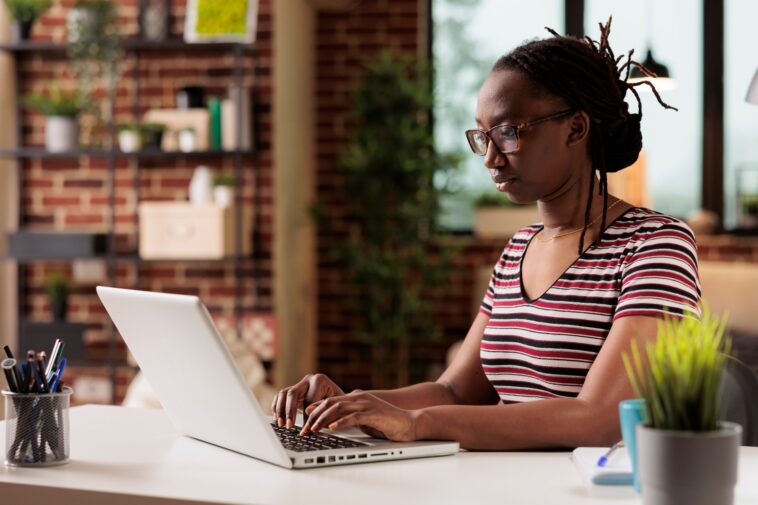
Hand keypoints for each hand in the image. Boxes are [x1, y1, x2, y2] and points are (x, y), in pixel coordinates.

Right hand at [271, 373, 344, 427]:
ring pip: (283, 394)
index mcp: (319, 380)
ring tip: (281, 424)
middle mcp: (307, 380)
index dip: (306, 415)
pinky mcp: (293, 390)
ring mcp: (299, 384)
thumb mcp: (333, 407)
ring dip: (280, 410)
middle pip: (292, 393)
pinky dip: (277, 406)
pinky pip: (280, 396)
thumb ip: (321, 412)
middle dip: (289, 411)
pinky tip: (277, 417)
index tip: (305, 429)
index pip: (308, 399)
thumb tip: (309, 425)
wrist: (338, 398)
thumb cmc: (338, 403)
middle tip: (289, 426)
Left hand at [300, 391, 418, 442]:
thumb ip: (352, 418)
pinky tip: (332, 428)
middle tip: (304, 429)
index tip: (304, 417)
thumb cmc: (388, 423)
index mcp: (357, 398)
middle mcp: (360, 398)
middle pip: (331, 403)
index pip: (331, 400)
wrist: (409, 423)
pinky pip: (354, 417)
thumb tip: (336, 424)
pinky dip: (341, 422)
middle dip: (315, 416)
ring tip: (313, 429)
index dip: (316, 408)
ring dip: (323, 420)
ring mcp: (367, 404)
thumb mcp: (365, 419)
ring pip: (339, 409)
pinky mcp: (373, 413)